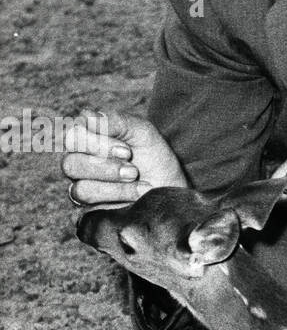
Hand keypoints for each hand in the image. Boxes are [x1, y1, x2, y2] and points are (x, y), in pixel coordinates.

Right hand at [62, 111, 186, 210]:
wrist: (173, 189)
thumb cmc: (155, 158)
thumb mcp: (142, 132)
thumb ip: (115, 121)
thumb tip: (85, 116)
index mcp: (85, 142)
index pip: (70, 137)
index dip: (97, 143)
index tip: (128, 151)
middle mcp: (79, 166)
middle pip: (70, 164)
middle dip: (106, 166)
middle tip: (133, 169)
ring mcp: (83, 190)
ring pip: (81, 189)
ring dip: (115, 185)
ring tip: (137, 180)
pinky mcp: (90, 213)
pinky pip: (90, 209)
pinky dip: (118, 199)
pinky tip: (136, 197)